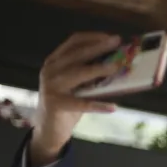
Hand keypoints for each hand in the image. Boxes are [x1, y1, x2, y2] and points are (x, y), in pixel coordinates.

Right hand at [30, 32, 123, 166]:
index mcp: (55, 61)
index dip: (93, 37)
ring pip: (78, 74)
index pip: (73, 42)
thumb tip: (117, 64)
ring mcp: (51, 86)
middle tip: (118, 43)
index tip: (111, 37)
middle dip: (99, 47)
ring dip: (99, 70)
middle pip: (77, 54)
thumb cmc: (68, 104)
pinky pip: (80, 103)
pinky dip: (98, 105)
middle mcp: (50, 70)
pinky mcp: (55, 104)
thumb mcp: (77, 85)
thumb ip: (90, 74)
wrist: (48, 129)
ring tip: (117, 68)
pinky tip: (113, 107)